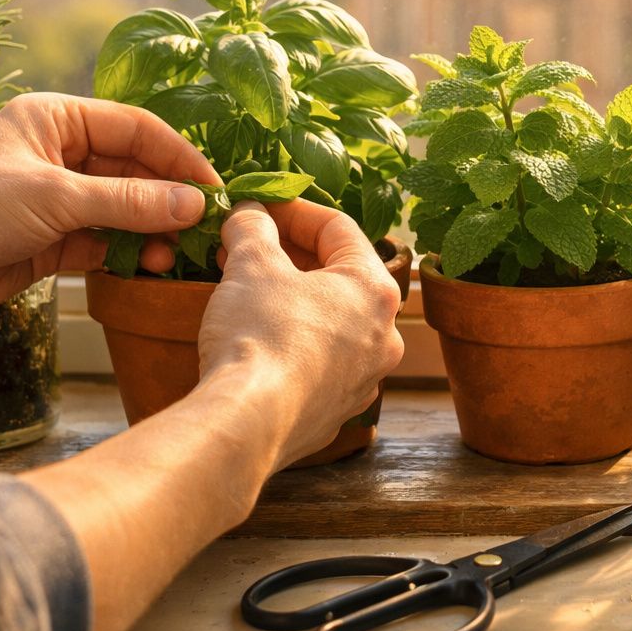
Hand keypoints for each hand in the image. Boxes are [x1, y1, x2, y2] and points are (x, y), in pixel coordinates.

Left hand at [0, 93, 219, 320]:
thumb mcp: (53, 197)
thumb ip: (127, 202)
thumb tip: (193, 204)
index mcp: (55, 119)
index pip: (135, 128)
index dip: (178, 156)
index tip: (214, 188)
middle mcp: (58, 155)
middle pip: (133, 171)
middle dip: (167, 200)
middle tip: (203, 230)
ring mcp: (55, 200)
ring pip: (122, 211)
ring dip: (149, 232)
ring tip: (169, 257)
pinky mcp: (49, 242)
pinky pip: (103, 243)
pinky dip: (126, 256)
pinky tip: (147, 269)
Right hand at [196, 200, 404, 467]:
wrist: (249, 423)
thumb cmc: (260, 334)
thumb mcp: (251, 263)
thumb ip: (253, 228)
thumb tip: (249, 214)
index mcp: (375, 290)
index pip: (338, 228)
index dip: (293, 210)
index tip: (260, 207)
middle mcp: (384, 337)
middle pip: (338, 277)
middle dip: (289, 255)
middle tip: (248, 246)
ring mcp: (363, 380)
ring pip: (330, 323)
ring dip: (291, 299)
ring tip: (248, 289)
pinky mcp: (334, 412)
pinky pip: (317, 364)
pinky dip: (291, 343)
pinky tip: (256, 340)